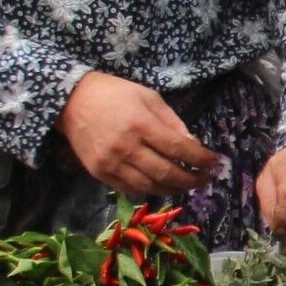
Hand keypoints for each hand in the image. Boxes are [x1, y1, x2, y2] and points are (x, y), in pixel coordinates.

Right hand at [58, 71, 224, 198]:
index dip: (201, 160)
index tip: (215, 163)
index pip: (179, 150)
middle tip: (206, 179)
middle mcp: (126, 147)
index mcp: (141, 124)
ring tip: (187, 185)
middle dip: (192, 180)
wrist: (70, 102)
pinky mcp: (100, 174)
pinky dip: (150, 191)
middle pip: (167, 173)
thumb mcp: (149, 97)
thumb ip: (172, 122)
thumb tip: (193, 146)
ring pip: (150, 186)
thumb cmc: (114, 94)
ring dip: (174, 189)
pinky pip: (130, 190)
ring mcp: (111, 164)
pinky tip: (162, 186)